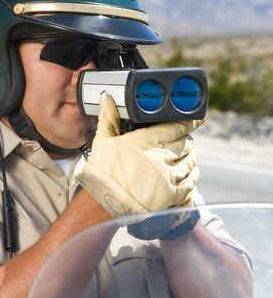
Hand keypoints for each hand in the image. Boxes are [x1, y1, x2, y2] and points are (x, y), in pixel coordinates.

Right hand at [74, 93, 202, 221]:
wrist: (103, 200)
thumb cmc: (101, 171)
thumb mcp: (102, 140)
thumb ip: (108, 117)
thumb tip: (106, 97)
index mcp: (145, 140)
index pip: (175, 127)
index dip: (188, 123)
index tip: (196, 121)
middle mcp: (160, 156)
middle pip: (185, 144)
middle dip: (186, 140)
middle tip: (185, 140)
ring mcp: (167, 175)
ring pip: (189, 162)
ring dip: (190, 158)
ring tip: (188, 156)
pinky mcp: (171, 193)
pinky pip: (190, 183)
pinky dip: (192, 177)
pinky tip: (191, 174)